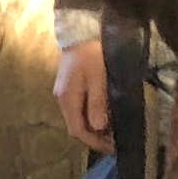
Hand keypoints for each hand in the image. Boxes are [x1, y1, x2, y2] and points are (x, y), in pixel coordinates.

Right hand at [53, 37, 111, 152]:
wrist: (79, 31)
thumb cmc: (91, 54)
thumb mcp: (98, 77)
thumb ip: (97, 102)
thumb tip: (98, 127)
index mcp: (68, 98)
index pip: (77, 130)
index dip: (94, 141)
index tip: (112, 147)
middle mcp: (62, 98)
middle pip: (76, 126)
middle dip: (95, 137)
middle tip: (115, 141)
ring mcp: (64, 92)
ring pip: (77, 117)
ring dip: (93, 127)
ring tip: (112, 130)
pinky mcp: (69, 86)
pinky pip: (79, 108)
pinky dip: (91, 116)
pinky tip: (103, 114)